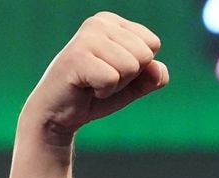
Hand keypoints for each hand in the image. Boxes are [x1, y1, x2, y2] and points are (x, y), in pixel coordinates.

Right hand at [23, 13, 168, 146]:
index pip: (152, 44)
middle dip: (128, 77)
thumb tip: (159, 69)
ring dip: (115, 85)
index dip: (138, 68)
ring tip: (93, 83)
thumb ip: (151, 77)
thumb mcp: (131, 86)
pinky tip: (86, 88)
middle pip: (144, 55)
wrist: (59, 114)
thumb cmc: (94, 95)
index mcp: (112, 22)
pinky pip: (112, 79)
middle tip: (102, 80)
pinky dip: (103, 91)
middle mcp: (99, 23)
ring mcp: (87, 38)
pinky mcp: (77, 57)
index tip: (113, 72)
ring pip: (131, 66)